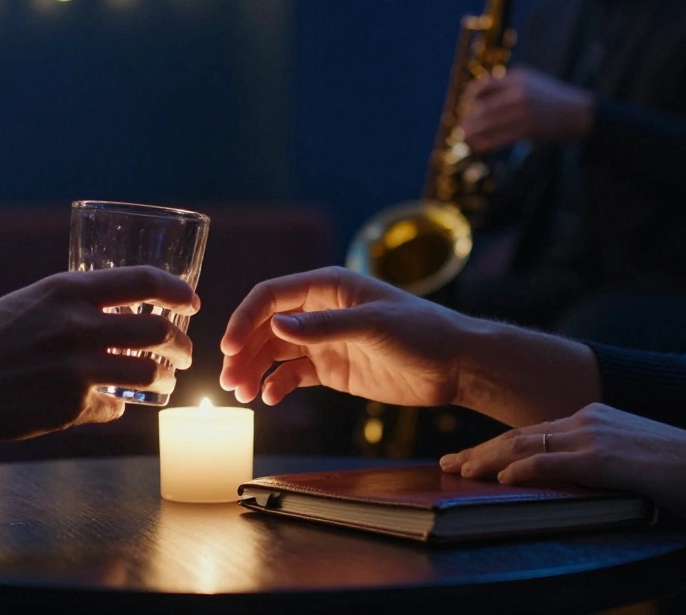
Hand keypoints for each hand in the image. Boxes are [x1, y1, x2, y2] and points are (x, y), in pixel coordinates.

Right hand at [0, 266, 198, 441]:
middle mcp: (78, 326)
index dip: (177, 291)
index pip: (145, 280)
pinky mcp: (70, 407)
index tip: (191, 301)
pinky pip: (113, 406)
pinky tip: (113, 404)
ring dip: (165, 377)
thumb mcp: (27, 302)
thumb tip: (109, 312)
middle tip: (183, 350)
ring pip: (149, 373)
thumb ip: (69, 306)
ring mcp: (77, 369)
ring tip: (164, 379)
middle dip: (181, 343)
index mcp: (67, 290)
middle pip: (159, 331)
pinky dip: (117, 406)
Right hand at [219, 266, 472, 406]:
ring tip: (242, 394)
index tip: (230, 347)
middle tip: (229, 381)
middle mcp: (320, 311)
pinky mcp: (332, 368)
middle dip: (244, 352)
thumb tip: (275, 326)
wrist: (456, 365)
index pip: (272, 296)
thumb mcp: (373, 326)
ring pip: (275, 353)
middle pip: (266, 327)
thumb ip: (324, 327)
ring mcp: (325, 341)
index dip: (246, 319)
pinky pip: (293, 375)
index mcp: (328, 287)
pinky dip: (277, 386)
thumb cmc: (422, 332)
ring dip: (254, 371)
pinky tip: (271, 399)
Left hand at [440, 403, 685, 520]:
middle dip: (479, 451)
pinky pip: (550, 462)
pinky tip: (500, 478)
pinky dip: (521, 469)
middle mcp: (586, 419)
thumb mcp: (628, 460)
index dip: (496, 446)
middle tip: (447, 464)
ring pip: (525, 446)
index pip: (531, 432)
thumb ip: (595, 462)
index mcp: (591, 416)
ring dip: (488, 460)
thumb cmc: (679, 473)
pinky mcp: (603, 457)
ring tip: (459, 472)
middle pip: (519, 436)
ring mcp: (594, 435)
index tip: (468, 457)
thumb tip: (565, 481)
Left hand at [458, 66, 594, 153]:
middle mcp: (518, 92)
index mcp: (517, 78)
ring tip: (465, 139)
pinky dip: (484, 144)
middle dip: (467, 119)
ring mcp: (523, 111)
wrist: (578, 112)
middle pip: (481, 108)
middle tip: (461, 128)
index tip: (466, 108)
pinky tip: (477, 147)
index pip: (483, 86)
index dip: (469, 98)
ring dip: (471, 134)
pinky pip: (498, 138)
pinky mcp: (528, 129)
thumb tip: (476, 101)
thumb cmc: (550, 99)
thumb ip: (506, 87)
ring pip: (487, 124)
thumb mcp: (530, 82)